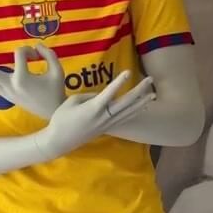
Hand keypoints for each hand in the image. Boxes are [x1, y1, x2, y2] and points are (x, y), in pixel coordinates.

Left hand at [0, 45, 65, 118]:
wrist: (53, 111)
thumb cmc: (56, 90)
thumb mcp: (58, 70)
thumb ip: (49, 54)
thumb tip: (36, 45)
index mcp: (22, 77)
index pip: (20, 54)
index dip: (29, 50)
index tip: (39, 55)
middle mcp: (10, 85)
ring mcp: (7, 92)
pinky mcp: (7, 96)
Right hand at [36, 70, 155, 160]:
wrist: (59, 141)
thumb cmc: (61, 119)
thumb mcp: (71, 102)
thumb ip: (88, 95)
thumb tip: (101, 95)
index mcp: (93, 108)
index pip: (110, 92)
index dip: (119, 82)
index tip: (129, 71)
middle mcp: (104, 116)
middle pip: (126, 102)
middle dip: (139, 90)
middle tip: (150, 80)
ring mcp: (107, 124)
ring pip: (128, 112)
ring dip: (142, 102)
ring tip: (153, 94)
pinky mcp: (107, 129)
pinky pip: (125, 119)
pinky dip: (135, 112)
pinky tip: (142, 107)